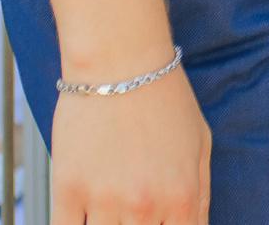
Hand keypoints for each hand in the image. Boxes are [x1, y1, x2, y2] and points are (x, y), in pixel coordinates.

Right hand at [48, 62, 210, 223]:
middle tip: (130, 208)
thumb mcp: (200, 144)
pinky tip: (80, 217)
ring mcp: (105, 200)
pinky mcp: (68, 190)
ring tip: (109, 206)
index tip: (154, 221)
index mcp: (182, 198)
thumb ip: (200, 194)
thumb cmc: (164, 97)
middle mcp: (145, 207)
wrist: (121, 60)